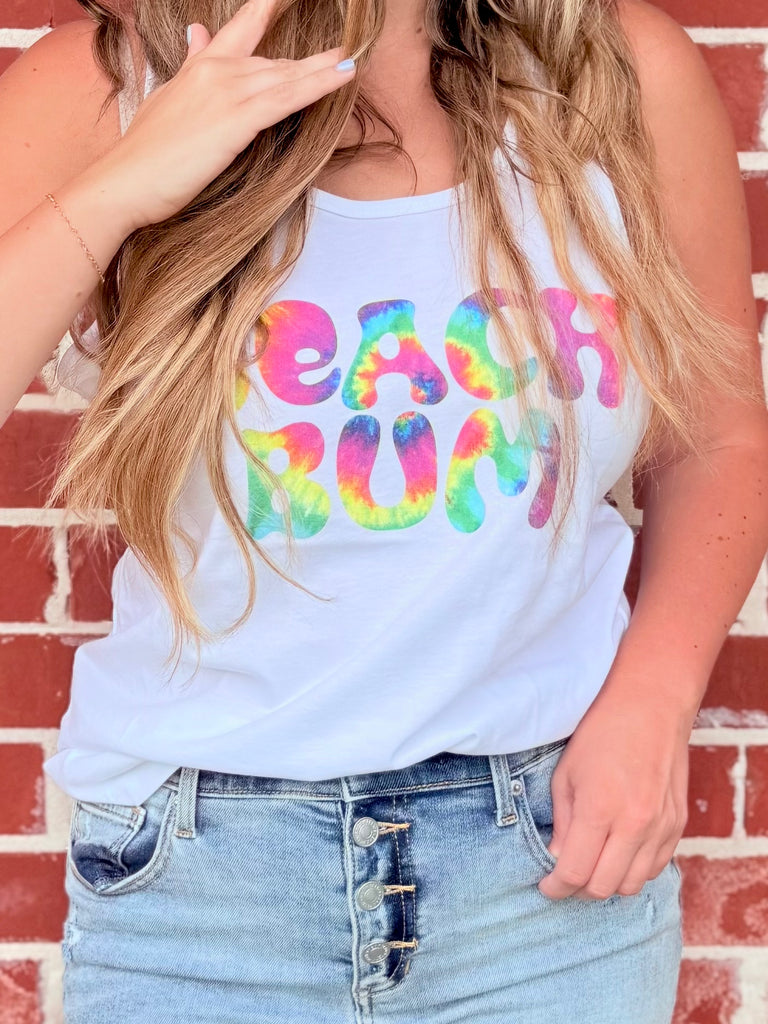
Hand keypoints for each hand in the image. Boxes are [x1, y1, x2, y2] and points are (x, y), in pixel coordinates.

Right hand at [90, 0, 355, 231]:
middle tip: (343, 47)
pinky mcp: (236, 120)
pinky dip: (318, 86)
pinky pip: (286, 98)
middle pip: (273, 59)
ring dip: (322, 69)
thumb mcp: (169, 98)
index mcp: (202, 66)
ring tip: (351, 60)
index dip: (269, 8)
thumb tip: (196, 33)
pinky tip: (343, 76)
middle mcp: (216, 70)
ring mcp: (226, 92)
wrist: (125, 181)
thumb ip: (191, 66)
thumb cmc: (145, 153)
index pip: (243, 26)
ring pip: (284, 75)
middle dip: (311, 57)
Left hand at [536, 679, 690, 900]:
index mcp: (599, 810)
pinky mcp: (678, 825)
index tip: (547, 886)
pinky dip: (634, 870)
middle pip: (604, 887)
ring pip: (633, 885)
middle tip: (565, 878)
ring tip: (592, 867)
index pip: (575, 872)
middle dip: (578, 890)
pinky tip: (619, 854)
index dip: (556, 887)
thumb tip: (559, 859)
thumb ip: (563, 823)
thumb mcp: (566, 774)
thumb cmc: (601, 735)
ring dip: (608, 883)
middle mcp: (634, 825)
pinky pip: (655, 868)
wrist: (650, 709)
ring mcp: (660, 827)